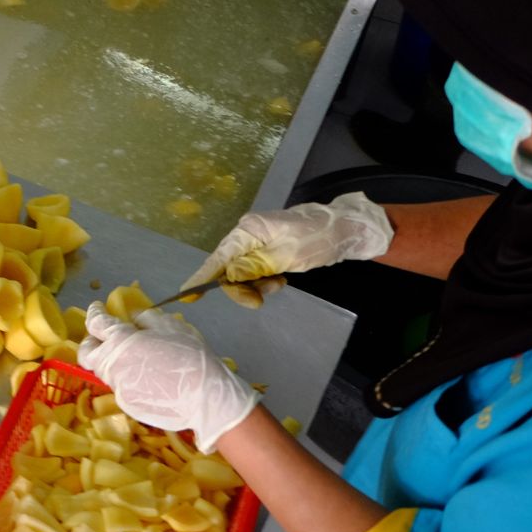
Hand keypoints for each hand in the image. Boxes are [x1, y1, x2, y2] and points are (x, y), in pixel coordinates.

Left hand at [77, 302, 258, 452]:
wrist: (205, 399)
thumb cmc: (190, 357)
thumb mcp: (171, 326)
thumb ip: (146, 318)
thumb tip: (133, 319)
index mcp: (120, 340)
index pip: (96, 323)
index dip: (95, 312)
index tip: (97, 308)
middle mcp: (111, 365)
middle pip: (87, 353)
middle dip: (91, 342)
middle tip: (103, 336)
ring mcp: (118, 387)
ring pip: (105, 371)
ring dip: (112, 361)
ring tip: (133, 356)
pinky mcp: (127, 404)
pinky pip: (122, 386)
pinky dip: (129, 378)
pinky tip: (149, 378)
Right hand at [182, 192, 392, 290]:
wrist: (344, 228)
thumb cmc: (316, 239)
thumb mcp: (286, 256)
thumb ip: (254, 267)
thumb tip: (227, 276)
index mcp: (248, 231)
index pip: (218, 258)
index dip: (202, 278)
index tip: (186, 296)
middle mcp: (248, 235)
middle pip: (229, 269)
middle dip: (241, 288)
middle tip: (258, 302)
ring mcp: (257, 243)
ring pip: (243, 273)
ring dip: (257, 285)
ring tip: (279, 284)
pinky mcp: (268, 251)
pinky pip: (256, 271)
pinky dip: (265, 281)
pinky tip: (281, 279)